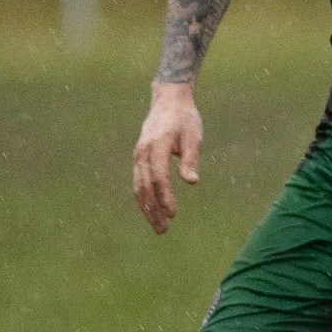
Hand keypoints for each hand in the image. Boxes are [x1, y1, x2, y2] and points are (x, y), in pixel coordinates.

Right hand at [132, 83, 203, 233]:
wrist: (168, 101)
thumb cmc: (185, 119)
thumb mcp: (193, 136)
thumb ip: (191, 159)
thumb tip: (192, 181)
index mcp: (156, 146)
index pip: (158, 177)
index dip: (164, 197)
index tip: (173, 213)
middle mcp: (142, 152)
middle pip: (145, 186)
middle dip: (153, 210)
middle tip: (164, 230)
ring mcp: (138, 156)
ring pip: (139, 187)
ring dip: (147, 208)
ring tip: (159, 227)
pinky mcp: (139, 159)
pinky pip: (138, 182)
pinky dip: (143, 198)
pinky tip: (152, 212)